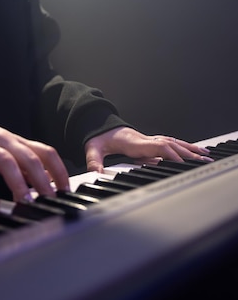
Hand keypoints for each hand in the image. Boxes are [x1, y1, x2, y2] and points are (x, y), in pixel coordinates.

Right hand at [0, 122, 69, 208]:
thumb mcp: (14, 152)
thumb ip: (31, 167)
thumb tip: (53, 182)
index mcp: (21, 143)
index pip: (46, 152)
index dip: (59, 170)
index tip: (66, 190)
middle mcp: (7, 142)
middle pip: (29, 157)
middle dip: (42, 180)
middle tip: (50, 200)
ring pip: (7, 162)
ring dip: (18, 183)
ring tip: (25, 202)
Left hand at [85, 126, 212, 172]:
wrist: (98, 125)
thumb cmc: (99, 137)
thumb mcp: (93, 148)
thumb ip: (94, 161)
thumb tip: (96, 174)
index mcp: (134, 142)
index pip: (157, 147)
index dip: (171, 154)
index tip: (182, 163)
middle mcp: (144, 139)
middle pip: (170, 144)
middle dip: (187, 152)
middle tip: (204, 160)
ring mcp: (148, 139)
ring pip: (172, 142)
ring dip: (189, 148)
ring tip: (205, 155)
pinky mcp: (149, 142)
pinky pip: (169, 143)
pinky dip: (182, 147)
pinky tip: (192, 151)